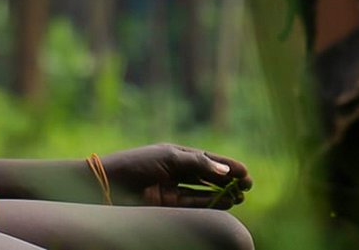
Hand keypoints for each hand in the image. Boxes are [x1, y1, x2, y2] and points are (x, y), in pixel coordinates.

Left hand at [98, 145, 250, 209]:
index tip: (246, 172)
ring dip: (223, 194)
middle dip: (229, 180)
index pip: (208, 159)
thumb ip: (198, 164)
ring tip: (241, 196)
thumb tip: (226, 172)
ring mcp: (173, 188)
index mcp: (176, 154)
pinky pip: (194, 204)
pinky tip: (226, 203)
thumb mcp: (170, 159)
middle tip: (248, 185)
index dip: (227, 166)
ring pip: (204, 192)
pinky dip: (211, 204)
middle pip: (209, 176)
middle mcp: (177, 170)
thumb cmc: (138, 165)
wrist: (110, 185)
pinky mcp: (168, 205)